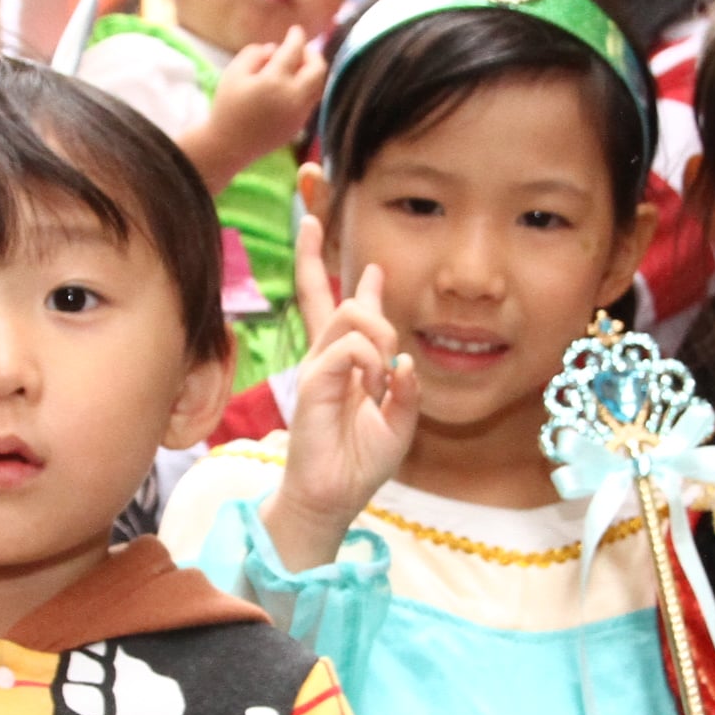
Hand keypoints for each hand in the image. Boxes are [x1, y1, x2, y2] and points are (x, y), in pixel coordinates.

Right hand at [190, 28, 325, 191]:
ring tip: (296, 67)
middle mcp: (294, 97)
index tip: (295, 30)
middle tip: (300, 49)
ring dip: (312, 72)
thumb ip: (255, 54)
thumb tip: (274, 49)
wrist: (229, 145)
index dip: (296, 37)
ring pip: (319, 86)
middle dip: (312, 54)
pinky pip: (311, 100)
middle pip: (318, 68)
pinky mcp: (299, 126)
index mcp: (275, 81)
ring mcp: (300, 114)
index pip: (294, 51)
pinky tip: (292, 86)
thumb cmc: (227, 106)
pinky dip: (307, 87)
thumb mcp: (234, 73)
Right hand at [262, 255, 416, 570]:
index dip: (347, 278)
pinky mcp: (314, 380)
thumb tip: (401, 356)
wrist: (335, 496)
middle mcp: (328, 357)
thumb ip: (404, 387)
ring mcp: (318, 366)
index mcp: (346, 364)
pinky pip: (348, 347)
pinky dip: (369, 360)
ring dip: (377, 332)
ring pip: (347, 314)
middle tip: (309, 218)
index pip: (340, 309)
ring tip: (382, 370)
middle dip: (314, 255)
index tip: (348, 247)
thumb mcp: (399, 421)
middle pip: (324, 295)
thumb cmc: (362, 463)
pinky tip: (372, 385)